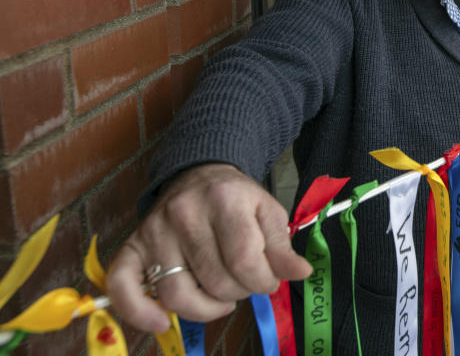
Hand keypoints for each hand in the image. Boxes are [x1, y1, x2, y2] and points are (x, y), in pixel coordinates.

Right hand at [106, 163, 312, 332]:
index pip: (244, 260)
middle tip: (243, 283)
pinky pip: (122, 286)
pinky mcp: (131, 246)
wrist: (199, 174)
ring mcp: (154, 231)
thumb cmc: (237, 199)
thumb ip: (282, 246)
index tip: (267, 281)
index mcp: (224, 200)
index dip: (262, 282)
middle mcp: (184, 213)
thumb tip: (301, 273)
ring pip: (176, 293)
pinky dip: (138, 312)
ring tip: (220, 298)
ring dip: (204, 308)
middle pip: (213, 281)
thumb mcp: (268, 212)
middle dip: (238, 293)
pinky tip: (160, 322)